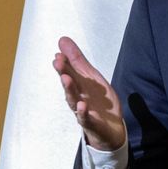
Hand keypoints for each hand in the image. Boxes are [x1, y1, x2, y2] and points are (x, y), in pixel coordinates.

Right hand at [53, 36, 125, 150]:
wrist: (110, 128)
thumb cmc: (97, 100)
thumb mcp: (91, 77)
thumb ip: (77, 60)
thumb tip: (62, 40)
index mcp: (78, 84)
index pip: (69, 71)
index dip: (64, 63)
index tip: (58, 54)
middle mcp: (77, 97)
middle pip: (69, 84)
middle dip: (63, 72)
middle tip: (58, 61)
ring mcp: (83, 111)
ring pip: (73, 100)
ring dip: (69, 89)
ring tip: (66, 78)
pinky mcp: (91, 123)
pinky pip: (86, 118)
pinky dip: (83, 112)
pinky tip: (81, 105)